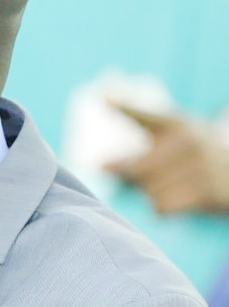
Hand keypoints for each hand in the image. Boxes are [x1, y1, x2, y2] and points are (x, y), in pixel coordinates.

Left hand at [104, 102, 228, 214]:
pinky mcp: (204, 190)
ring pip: (148, 192)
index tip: (102, 98)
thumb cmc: (194, 159)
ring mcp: (197, 165)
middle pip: (136, 169)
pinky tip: (180, 198)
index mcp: (175, 123)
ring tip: (175, 184)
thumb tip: (101, 166)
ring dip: (153, 194)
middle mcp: (186, 140)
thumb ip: (139, 151)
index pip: (143, 115)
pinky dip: (164, 208)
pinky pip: (161, 207)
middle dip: (129, 176)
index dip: (123, 107)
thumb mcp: (176, 142)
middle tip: (137, 171)